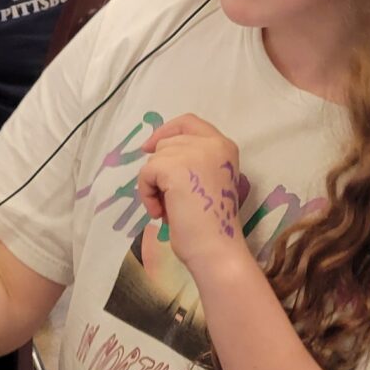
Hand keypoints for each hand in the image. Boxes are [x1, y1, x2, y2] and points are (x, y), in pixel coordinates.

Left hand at [136, 115, 250, 273]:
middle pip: (167, 143)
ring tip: (168, 208)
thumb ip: (193, 162)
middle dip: (161, 169)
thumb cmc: (212, 224)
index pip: (189, 122)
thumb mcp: (208, 180)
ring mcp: (194, 152)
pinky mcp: (173, 166)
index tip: (150, 148)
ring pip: (154, 159)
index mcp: (224, 146)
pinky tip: (161, 212)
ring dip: (154, 185)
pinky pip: (146, 173)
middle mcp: (213, 143)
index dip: (167, 131)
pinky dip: (146, 194)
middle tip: (169, 199)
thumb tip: (156, 151)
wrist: (216, 248)